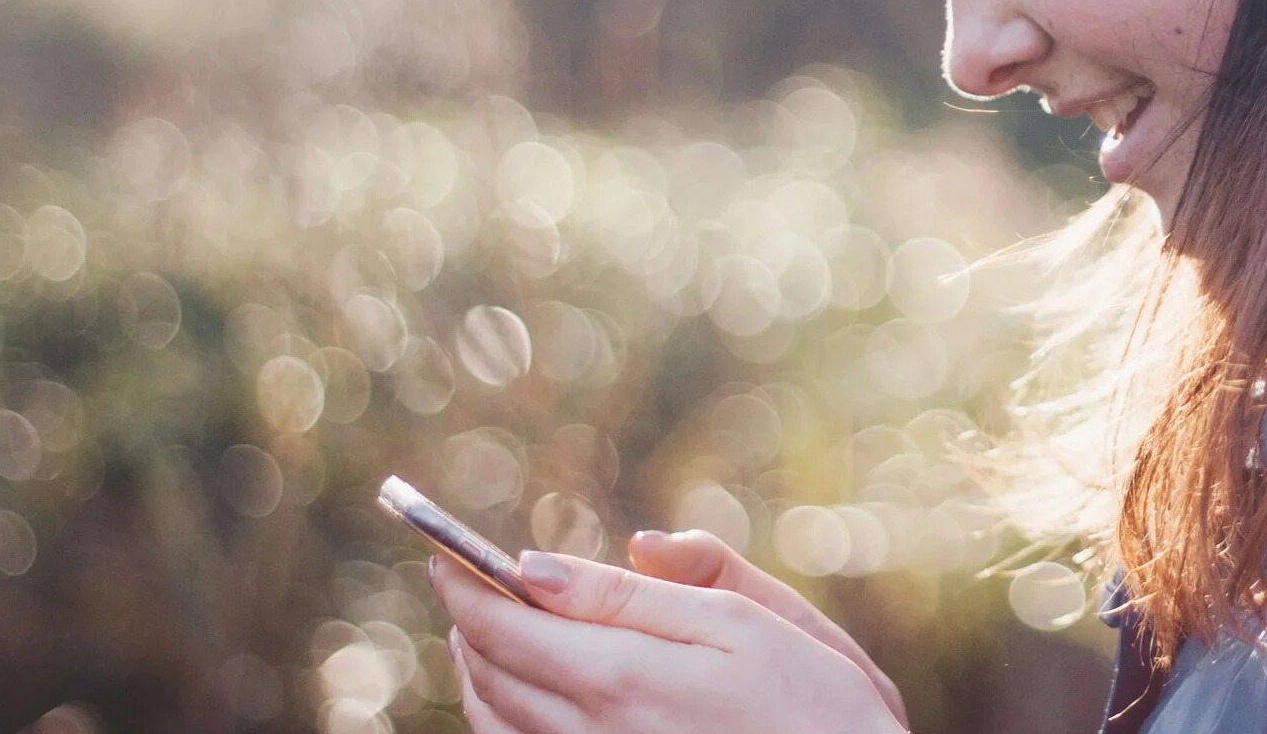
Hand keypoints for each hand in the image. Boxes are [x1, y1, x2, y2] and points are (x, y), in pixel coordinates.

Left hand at [431, 544, 906, 733]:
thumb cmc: (819, 707)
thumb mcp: (751, 623)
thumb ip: (653, 590)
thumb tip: (566, 559)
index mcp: (623, 676)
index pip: (506, 622)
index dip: (467, 581)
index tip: (447, 551)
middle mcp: (592, 733)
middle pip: (489, 671)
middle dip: (468, 620)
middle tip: (463, 581)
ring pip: (495, 721)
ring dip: (478, 669)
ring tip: (485, 631)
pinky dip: (501, 718)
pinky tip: (520, 695)